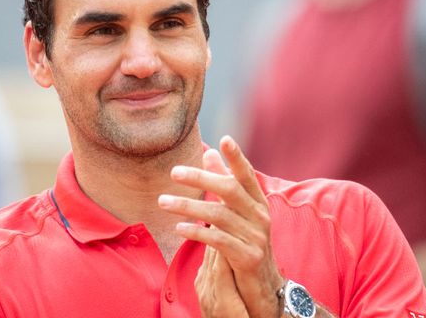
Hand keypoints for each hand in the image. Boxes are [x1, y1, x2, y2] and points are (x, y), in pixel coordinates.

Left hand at [158, 136, 282, 316]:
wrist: (263, 285)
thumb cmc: (246, 243)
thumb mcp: (238, 213)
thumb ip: (225, 183)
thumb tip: (210, 152)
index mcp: (258, 203)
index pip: (247, 175)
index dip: (237, 158)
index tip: (224, 140)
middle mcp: (261, 217)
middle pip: (230, 190)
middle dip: (201, 179)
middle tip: (174, 172)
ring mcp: (256, 237)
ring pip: (219, 215)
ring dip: (188, 206)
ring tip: (162, 202)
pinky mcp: (248, 257)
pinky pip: (219, 241)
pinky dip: (197, 232)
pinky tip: (178, 228)